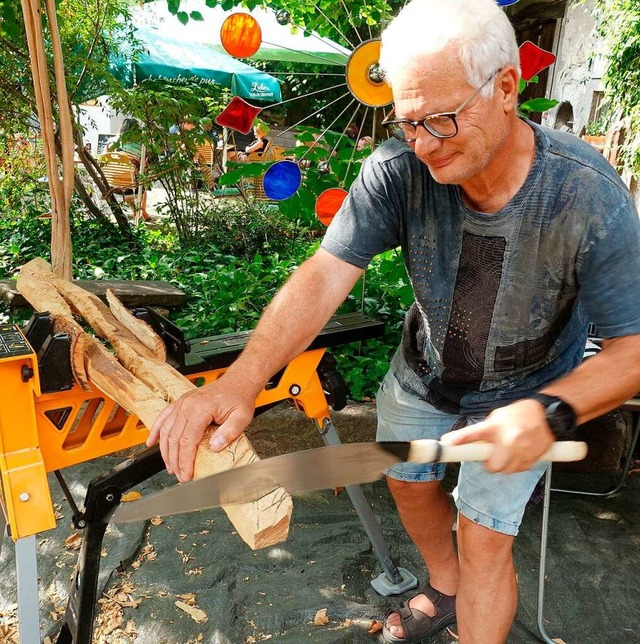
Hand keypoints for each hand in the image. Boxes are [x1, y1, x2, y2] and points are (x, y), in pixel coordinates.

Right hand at [147, 374, 255, 481]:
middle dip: (175, 461)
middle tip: (180, 476)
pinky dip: (155, 431)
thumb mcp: (242, 416)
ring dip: (165, 451)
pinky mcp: (180, 403)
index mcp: (201, 408)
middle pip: (174, 438)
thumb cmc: (239, 398)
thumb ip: (230, 432)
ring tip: (170, 467)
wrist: (236, 382)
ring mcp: (182, 403)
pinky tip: (151, 442)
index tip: (187, 475)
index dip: (185, 461)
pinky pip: (163, 417)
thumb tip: (214, 446)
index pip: (187, 441)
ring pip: (166, 430)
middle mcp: (187, 405)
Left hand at [440, 399, 554, 473]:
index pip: (473, 433)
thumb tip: (451, 441)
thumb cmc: (515, 415)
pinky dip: (518, 465)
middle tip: (493, 456)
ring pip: (508, 470)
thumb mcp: (494, 419)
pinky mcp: (536, 455)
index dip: (459, 439)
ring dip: (505, 465)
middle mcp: (509, 438)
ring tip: (508, 452)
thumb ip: (478, 433)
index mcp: (494, 426)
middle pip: (494, 466)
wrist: (544, 413)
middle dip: (491, 465)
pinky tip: (519, 453)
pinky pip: (522, 468)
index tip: (446, 444)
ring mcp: (524, 448)